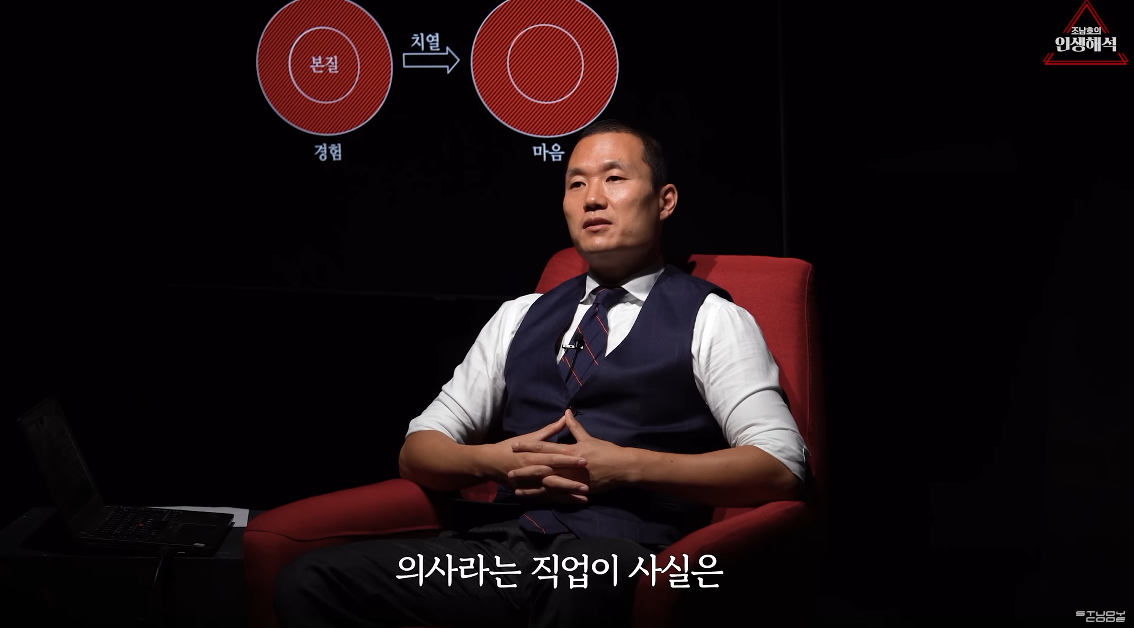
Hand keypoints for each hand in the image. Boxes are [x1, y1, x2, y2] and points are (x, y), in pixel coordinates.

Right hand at [488, 416, 589, 503]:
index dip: (568, 459)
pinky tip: (574, 502)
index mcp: (533, 455)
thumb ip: (549, 430)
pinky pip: (547, 497)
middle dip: (570, 480)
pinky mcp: (530, 491)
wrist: (490, 463)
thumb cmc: (511, 448)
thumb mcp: (529, 437)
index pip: (553, 457)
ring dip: (567, 493)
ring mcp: (531, 483)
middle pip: (554, 476)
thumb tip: (565, 416)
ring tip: (584, 496)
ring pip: (551, 489)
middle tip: (587, 484)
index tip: (584, 460)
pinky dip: (560, 500)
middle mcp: (533, 470)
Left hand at [509, 409, 636, 495]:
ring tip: (516, 489)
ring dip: (532, 486)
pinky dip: (546, 497)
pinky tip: (536, 499)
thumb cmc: (606, 451)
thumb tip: (566, 412)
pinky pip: (558, 495)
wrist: (622, 468)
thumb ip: (574, 427)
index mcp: (569, 451)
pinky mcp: (577, 490)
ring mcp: (572, 479)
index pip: (545, 448)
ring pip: (547, 484)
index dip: (529, 446)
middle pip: (542, 467)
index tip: (514, 445)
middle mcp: (567, 466)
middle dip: (525, 469)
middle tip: (508, 471)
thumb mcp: (588, 438)